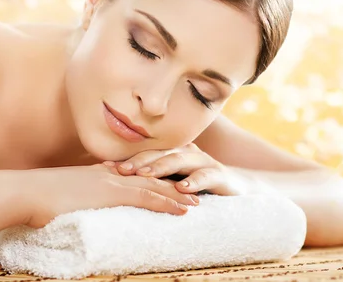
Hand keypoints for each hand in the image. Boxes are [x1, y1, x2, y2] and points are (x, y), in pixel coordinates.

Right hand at [20, 164, 199, 227]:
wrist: (26, 192)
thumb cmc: (35, 196)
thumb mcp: (59, 194)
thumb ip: (73, 197)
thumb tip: (74, 207)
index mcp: (97, 173)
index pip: (133, 173)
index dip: (153, 177)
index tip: (168, 180)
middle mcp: (108, 174)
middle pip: (149, 176)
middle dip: (172, 182)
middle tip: (193, 187)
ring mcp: (111, 182)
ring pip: (154, 185)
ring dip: (178, 193)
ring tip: (198, 199)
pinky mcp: (111, 194)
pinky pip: (147, 197)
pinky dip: (167, 202)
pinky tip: (182, 209)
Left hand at [105, 143, 247, 195]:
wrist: (237, 188)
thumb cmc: (197, 185)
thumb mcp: (172, 183)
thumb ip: (151, 181)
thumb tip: (116, 186)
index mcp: (172, 153)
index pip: (145, 154)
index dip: (126, 159)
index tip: (105, 167)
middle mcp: (186, 152)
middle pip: (159, 154)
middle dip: (138, 161)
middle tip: (121, 170)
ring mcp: (203, 162)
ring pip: (179, 160)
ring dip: (162, 167)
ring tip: (146, 175)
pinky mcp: (220, 174)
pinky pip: (206, 176)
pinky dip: (194, 181)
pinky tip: (182, 188)